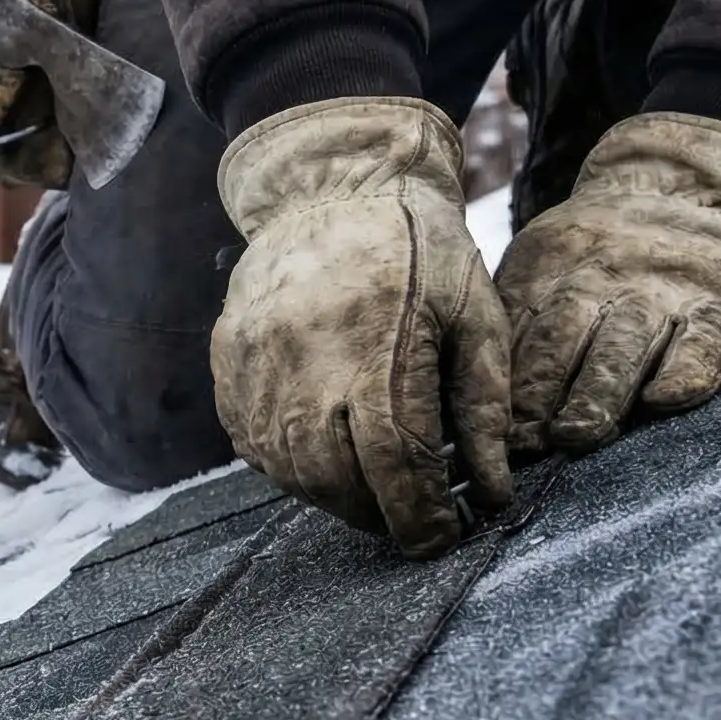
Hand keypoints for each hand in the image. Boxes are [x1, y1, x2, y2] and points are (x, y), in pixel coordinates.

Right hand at [210, 98, 513, 557]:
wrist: (333, 183)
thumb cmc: (420, 248)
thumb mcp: (476, 315)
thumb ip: (484, 405)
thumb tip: (491, 491)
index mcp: (379, 348)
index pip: (395, 465)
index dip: (420, 516)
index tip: (444, 537)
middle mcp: (307, 362)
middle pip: (336, 480)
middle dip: (378, 515)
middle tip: (412, 517)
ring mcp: (257, 362)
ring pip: (289, 469)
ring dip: (333, 496)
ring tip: (372, 489)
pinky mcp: (229, 359)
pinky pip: (251, 441)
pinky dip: (289, 465)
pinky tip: (325, 454)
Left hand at [498, 112, 720, 454]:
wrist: (692, 188)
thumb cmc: (598, 249)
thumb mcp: (544, 259)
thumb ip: (513, 317)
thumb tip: (461, 396)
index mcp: (549, 263)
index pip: (516, 328)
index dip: (501, 382)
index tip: (484, 431)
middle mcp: (605, 276)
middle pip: (565, 337)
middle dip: (539, 390)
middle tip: (523, 442)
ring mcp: (665, 291)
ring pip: (626, 345)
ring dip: (598, 392)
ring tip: (576, 433)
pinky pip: (704, 343)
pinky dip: (686, 373)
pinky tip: (663, 400)